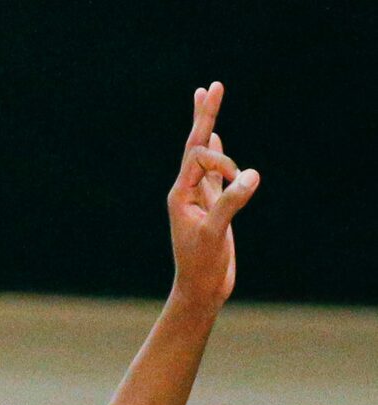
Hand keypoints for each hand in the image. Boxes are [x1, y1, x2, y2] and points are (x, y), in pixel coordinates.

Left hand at [168, 83, 258, 311]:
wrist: (201, 291)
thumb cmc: (202, 267)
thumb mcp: (215, 234)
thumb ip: (230, 202)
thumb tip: (251, 174)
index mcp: (180, 194)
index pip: (199, 158)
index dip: (221, 161)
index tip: (238, 180)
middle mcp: (187, 191)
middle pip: (196, 145)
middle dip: (204, 116)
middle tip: (211, 86)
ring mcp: (201, 198)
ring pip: (206, 155)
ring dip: (209, 126)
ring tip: (207, 97)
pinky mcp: (214, 206)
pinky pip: (215, 173)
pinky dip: (218, 153)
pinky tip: (217, 139)